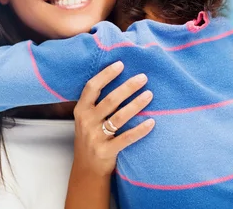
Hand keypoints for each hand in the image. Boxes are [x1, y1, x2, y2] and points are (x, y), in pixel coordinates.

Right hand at [72, 61, 154, 176]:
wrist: (87, 169)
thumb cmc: (92, 135)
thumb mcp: (87, 118)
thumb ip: (98, 101)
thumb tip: (122, 76)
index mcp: (81, 110)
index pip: (91, 88)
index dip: (106, 75)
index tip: (121, 64)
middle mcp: (86, 122)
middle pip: (110, 100)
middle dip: (128, 87)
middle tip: (143, 77)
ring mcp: (95, 138)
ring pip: (119, 117)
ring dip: (136, 104)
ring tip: (150, 94)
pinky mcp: (106, 151)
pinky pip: (126, 138)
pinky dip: (140, 130)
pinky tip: (151, 122)